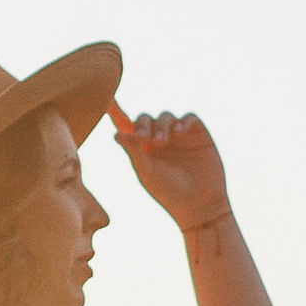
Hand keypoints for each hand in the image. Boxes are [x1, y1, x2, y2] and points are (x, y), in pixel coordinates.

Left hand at [111, 103, 229, 233]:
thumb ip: (133, 151)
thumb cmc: (169, 192)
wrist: (199, 204)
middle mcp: (159, 138)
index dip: (116, 112)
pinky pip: (189, 118)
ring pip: (165, 117)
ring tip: (161, 141)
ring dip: (161, 125)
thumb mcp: (146, 172)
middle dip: (142, 125)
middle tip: (142, 138)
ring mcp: (179, 135)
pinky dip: (182, 121)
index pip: (126, 125)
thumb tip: (115, 134)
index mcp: (142, 148)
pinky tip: (178, 132)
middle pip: (145, 119)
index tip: (106, 101)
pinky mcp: (198, 133)